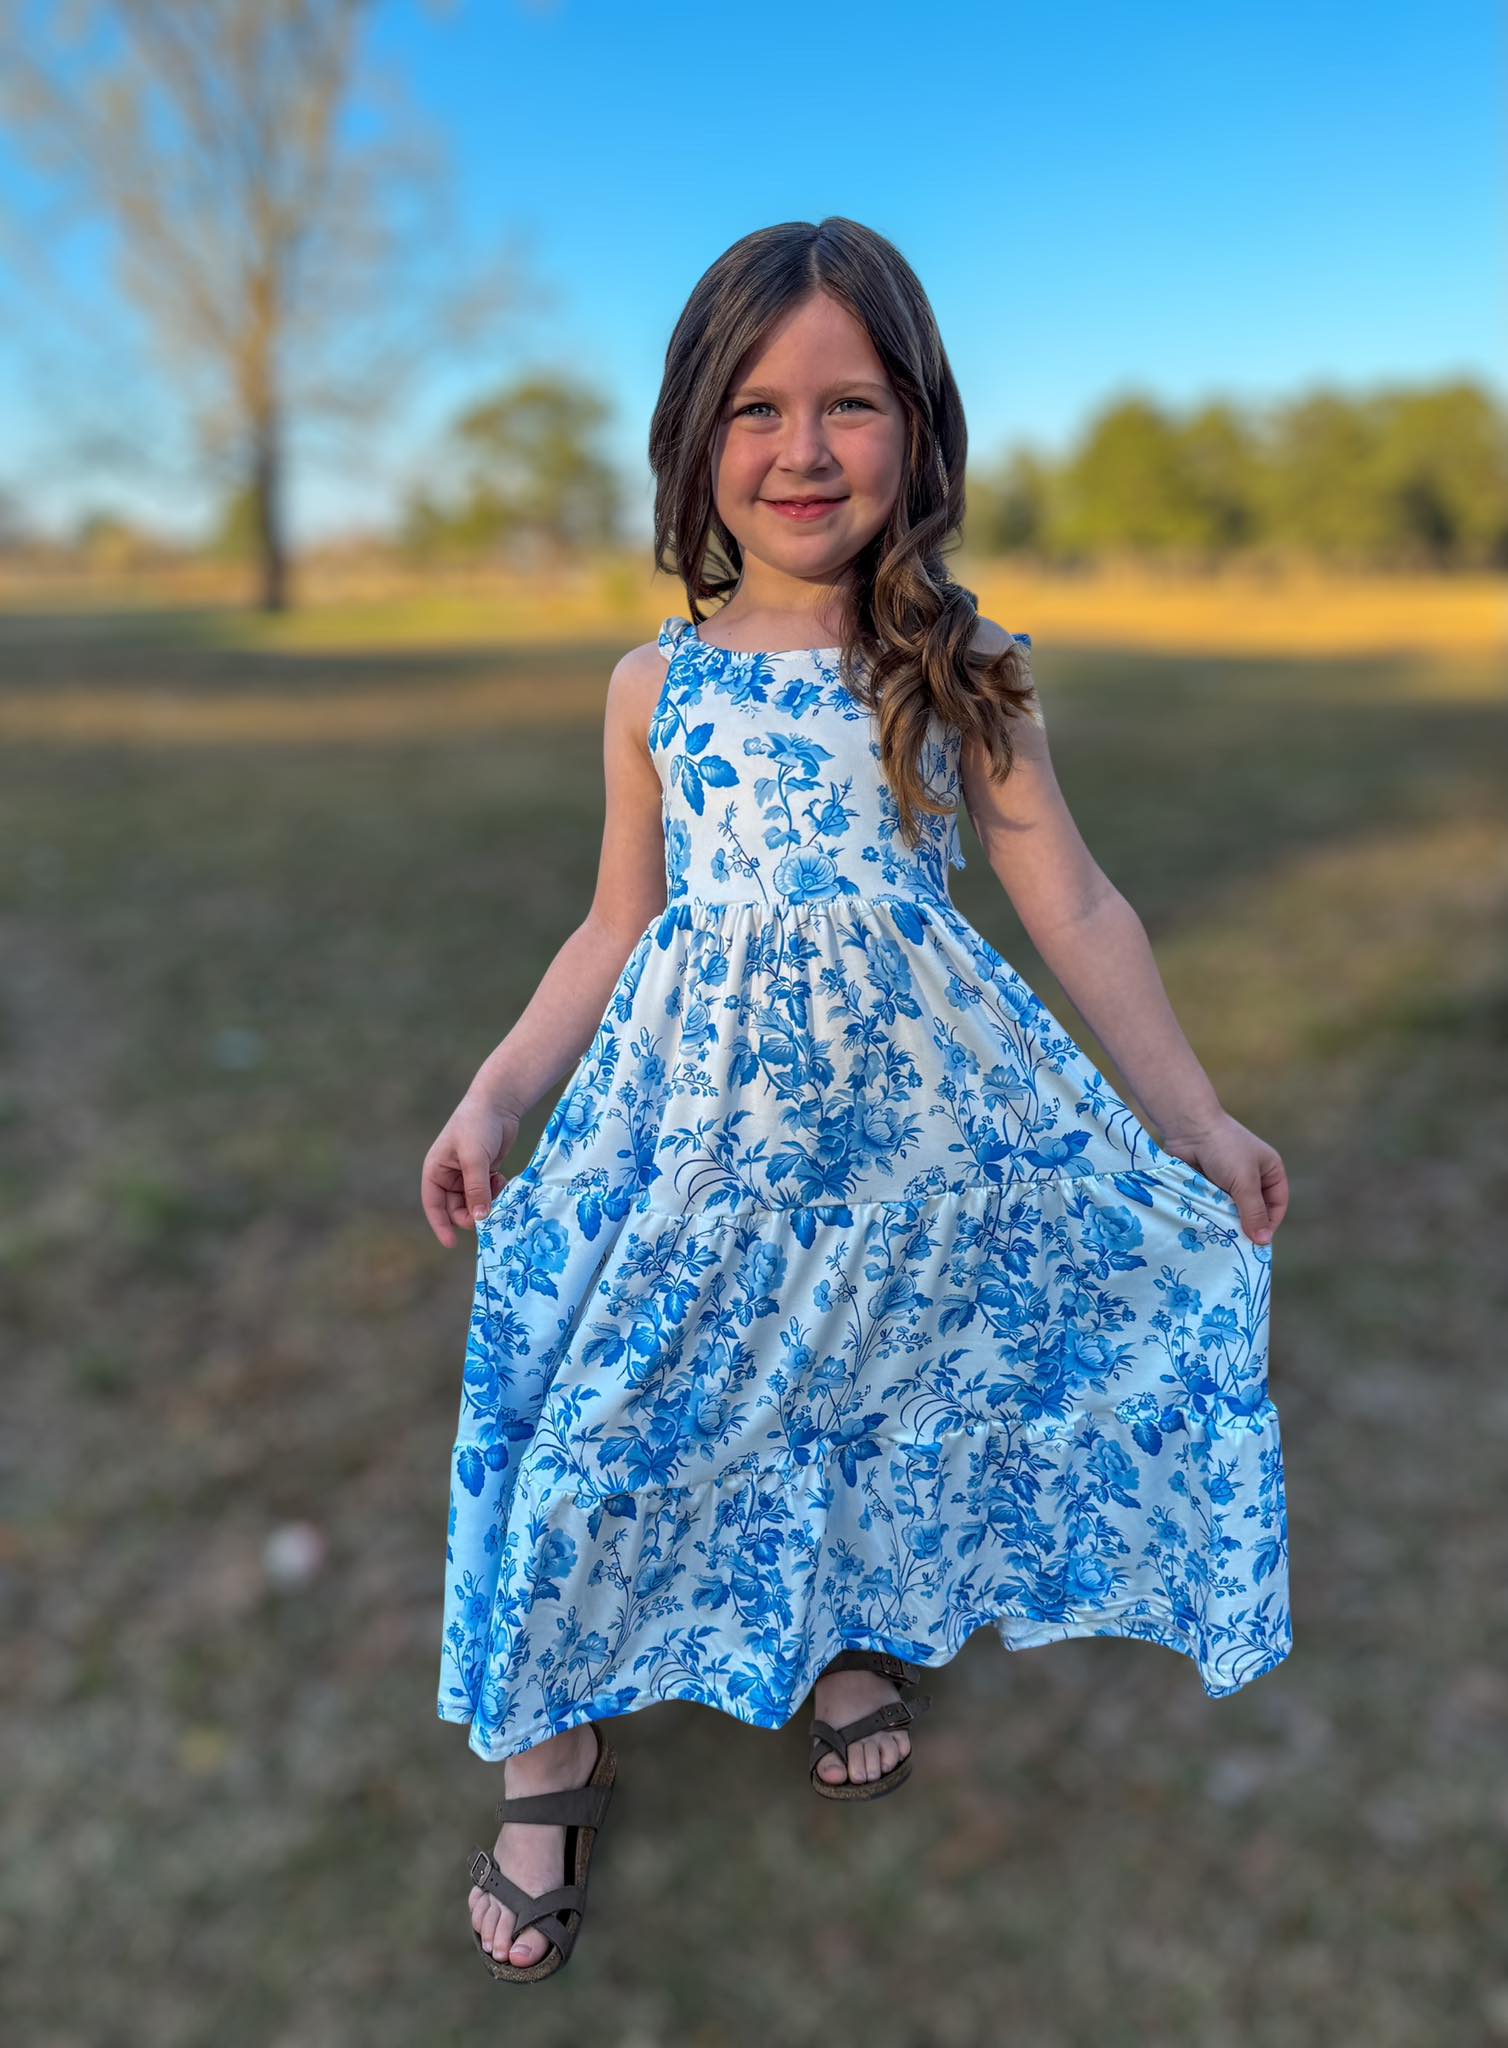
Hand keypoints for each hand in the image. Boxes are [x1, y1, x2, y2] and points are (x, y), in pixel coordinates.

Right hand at [421, 1093, 521, 1246]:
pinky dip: (496, 1193)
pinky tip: (503, 1179)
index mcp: (436, 1171)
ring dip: (487, 1202)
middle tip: (492, 1209)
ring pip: (474, 1203)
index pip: (433, 1205)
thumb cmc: (478, 1125)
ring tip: (500, 1186)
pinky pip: (487, 1194)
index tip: (452, 1244)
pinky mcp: (484, 1173)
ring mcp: (467, 1175)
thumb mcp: (475, 1158)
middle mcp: (448, 1176)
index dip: (441, 1225)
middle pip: (456, 1208)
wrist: (498, 1103)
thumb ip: (476, 1189)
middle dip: (473, 1212)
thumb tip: (479, 1219)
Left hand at [1158, 1110, 1287, 1246]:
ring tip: (1220, 1238)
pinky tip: (1206, 1226)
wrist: (1189, 1127)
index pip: (1277, 1205)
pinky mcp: (1209, 1184)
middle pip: (1254, 1210)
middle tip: (1237, 1246)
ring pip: (1232, 1210)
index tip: (1256, 1243)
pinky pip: (1213, 1206)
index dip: (1269, 1224)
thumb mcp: (1245, 1181)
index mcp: (1270, 1171)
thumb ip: (1253, 1211)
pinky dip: (1211, 1214)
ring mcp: (1229, 1181)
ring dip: (1226, 1221)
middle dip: (1246, 1225)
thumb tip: (1263, 1242)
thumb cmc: (1224, 1149)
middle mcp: (1252, 1177)